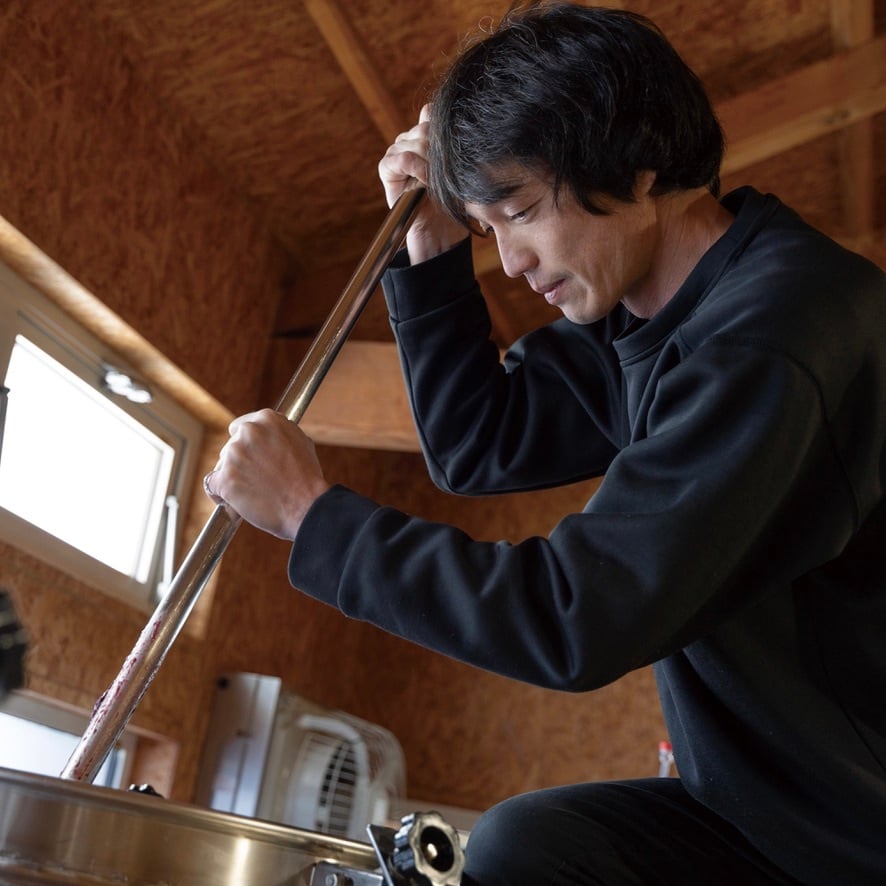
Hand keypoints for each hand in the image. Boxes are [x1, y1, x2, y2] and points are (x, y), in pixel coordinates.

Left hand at [203, 409, 329, 540]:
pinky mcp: (225, 478)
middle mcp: (248, 432)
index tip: (253, 456)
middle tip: (257, 477)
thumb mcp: (301, 442)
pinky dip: (220, 493)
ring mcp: (234, 455)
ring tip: (252, 492)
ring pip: (222, 465)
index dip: (248, 444)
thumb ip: (280, 434)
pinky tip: (231, 500)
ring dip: (233, 476)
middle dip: (241, 461)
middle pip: (231, 445)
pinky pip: (212, 483)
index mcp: (267, 419)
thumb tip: (269, 436)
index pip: (242, 426)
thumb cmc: (307, 479)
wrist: (306, 506)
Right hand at [378, 104, 467, 263]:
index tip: (454, 156)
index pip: (431, 116)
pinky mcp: (386, 167)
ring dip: (431, 164)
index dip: (444, 133)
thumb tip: (441, 109)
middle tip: (446, 174)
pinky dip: (418, 169)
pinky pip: (404, 158)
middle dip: (440, 152)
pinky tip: (427, 183)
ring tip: (437, 182)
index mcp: (423, 135)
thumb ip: (448, 139)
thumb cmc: (452, 197)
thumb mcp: (456, 166)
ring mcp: (396, 152)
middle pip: (426, 129)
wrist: (441, 228)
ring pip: (417, 142)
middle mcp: (407, 140)